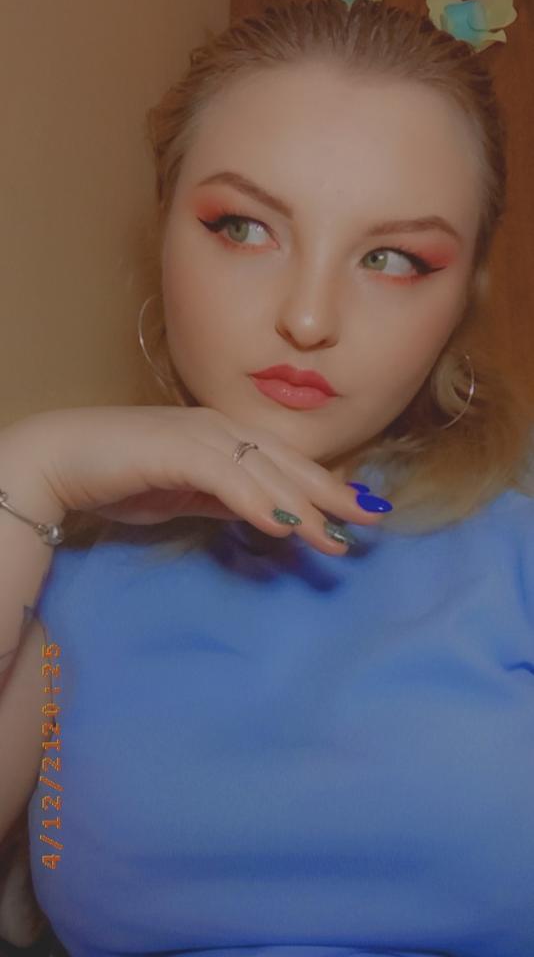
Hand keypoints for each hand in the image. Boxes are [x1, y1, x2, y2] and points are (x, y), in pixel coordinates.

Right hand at [13, 405, 385, 554]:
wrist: (62, 459)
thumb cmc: (122, 473)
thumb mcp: (188, 493)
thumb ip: (226, 499)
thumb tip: (268, 515)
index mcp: (224, 436)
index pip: (286, 462)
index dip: (326, 485)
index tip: (361, 510)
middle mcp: (219, 429)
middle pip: (287, 461)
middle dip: (332, 492)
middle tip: (373, 519)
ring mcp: (198, 435)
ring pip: (264, 470)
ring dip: (303, 504)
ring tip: (335, 537)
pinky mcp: (175, 450)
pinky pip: (226, 478)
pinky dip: (257, 500)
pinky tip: (282, 525)